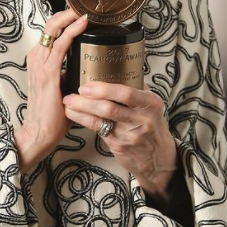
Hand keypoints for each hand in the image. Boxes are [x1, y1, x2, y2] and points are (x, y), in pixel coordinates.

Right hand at [14, 10, 87, 172]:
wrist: (39, 132)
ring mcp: (40, 64)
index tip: (79, 13)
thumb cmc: (51, 113)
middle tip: (82, 5)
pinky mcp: (49, 73)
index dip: (64, 19)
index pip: (50, 31)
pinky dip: (72, 31)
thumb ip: (68, 73)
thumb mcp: (61, 86)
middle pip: (50, 24)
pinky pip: (60, 45)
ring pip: (53, 29)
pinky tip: (82, 24)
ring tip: (84, 8)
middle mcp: (36, 57)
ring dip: (69, 16)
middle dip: (66, 12)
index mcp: (39, 60)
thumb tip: (85, 67)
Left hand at [63, 82, 177, 202]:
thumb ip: (136, 89)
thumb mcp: (151, 105)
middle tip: (75, 91)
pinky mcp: (119, 145)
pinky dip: (83, 120)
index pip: (127, 93)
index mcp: (151, 103)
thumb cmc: (151, 125)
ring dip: (81, 109)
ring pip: (101, 119)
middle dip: (89, 99)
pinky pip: (97, 129)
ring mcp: (130, 134)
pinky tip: (73, 114)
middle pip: (110, 107)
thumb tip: (115, 68)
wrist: (158, 158)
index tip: (88, 84)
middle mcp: (142, 119)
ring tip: (68, 101)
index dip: (105, 88)